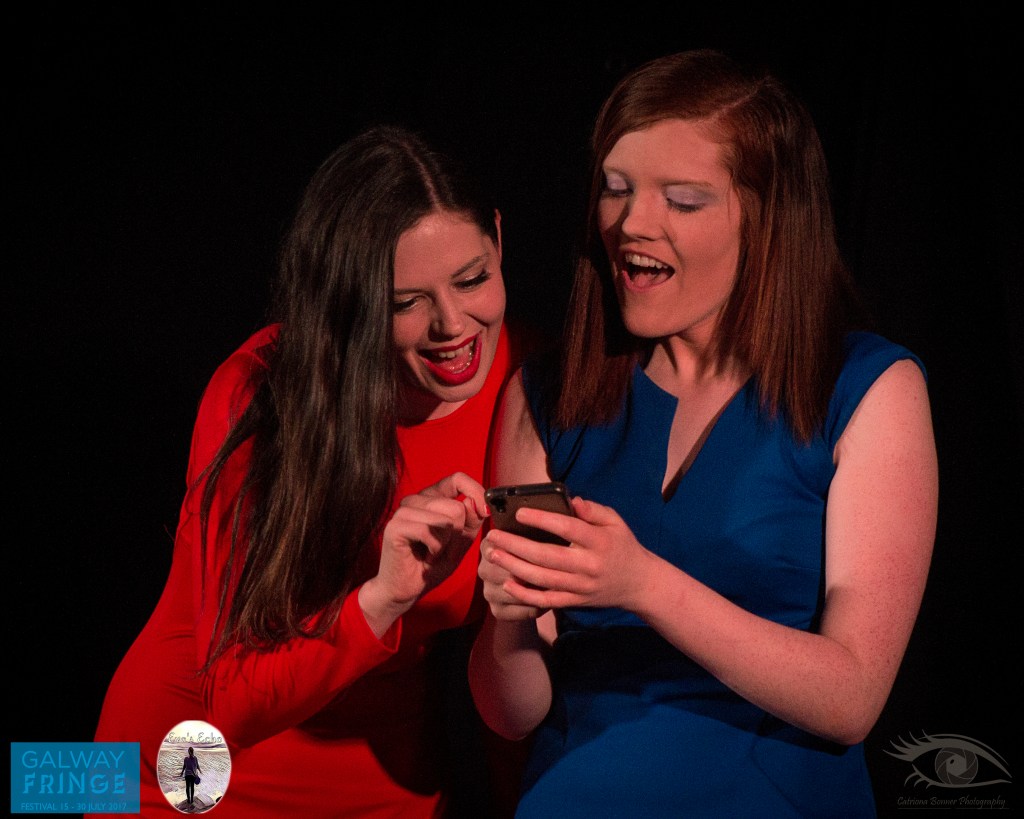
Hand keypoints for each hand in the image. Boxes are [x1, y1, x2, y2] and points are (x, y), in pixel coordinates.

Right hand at [360, 472, 486, 631]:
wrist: (405, 589)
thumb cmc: (431, 565)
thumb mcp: (461, 542)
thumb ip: (471, 521)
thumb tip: (474, 502)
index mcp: (431, 498)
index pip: (457, 479)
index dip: (475, 492)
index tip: (485, 511)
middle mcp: (416, 500)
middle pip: (456, 507)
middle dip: (457, 536)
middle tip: (444, 550)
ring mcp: (403, 511)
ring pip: (446, 520)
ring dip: (445, 545)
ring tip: (433, 554)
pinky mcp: (395, 526)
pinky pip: (430, 532)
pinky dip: (434, 550)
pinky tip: (425, 557)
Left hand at [481, 496, 653, 612]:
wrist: (638, 584)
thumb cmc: (622, 546)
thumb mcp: (615, 522)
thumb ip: (593, 510)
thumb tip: (572, 500)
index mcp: (599, 541)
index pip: (567, 528)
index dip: (542, 519)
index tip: (520, 512)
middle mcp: (588, 565)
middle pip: (547, 556)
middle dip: (516, 545)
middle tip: (494, 536)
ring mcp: (581, 586)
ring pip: (542, 579)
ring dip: (514, 567)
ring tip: (493, 554)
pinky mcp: (575, 601)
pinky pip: (547, 600)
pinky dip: (525, 595)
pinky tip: (507, 583)